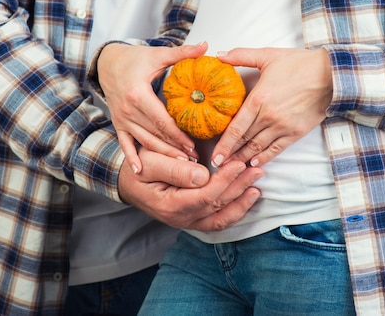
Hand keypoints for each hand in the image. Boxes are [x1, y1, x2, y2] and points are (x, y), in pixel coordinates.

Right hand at [97, 42, 207, 172]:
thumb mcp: (158, 55)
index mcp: (138, 94)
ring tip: (180, 165)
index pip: (161, 120)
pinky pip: (124, 143)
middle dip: (174, 149)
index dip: (177, 135)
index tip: (192, 145)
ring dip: (161, 155)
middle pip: (154, 134)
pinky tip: (140, 171)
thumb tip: (206, 46)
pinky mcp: (118, 123)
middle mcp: (128, 110)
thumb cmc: (135, 59)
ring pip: (143, 141)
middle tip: (193, 160)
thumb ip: (183, 53)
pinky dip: (131, 157)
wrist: (107, 62)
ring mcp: (122, 118)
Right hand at [118, 147, 263, 230]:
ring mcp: (188, 222)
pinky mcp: (193, 220)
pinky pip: (218, 221)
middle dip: (239, 187)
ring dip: (242, 202)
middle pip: (217, 205)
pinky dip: (236, 210)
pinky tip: (248, 197)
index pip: (205, 195)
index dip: (225, 180)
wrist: (128, 183)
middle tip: (256, 169)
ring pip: (221, 218)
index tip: (238, 163)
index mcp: (170, 205)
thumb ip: (174, 169)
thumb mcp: (149, 162)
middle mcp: (181, 219)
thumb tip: (202, 175)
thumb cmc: (138, 168)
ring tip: (257, 185)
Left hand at [211, 47, 332, 167]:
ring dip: (244, 159)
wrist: (331, 74)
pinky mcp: (296, 132)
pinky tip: (254, 163)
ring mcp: (283, 126)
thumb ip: (241, 56)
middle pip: (244, 140)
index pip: (236, 128)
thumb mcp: (268, 55)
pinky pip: (276, 149)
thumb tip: (219, 55)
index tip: (214, 156)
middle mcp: (268, 116)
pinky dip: (264, 158)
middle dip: (230, 155)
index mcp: (258, 99)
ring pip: (258, 148)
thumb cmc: (299, 63)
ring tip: (232, 168)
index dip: (223, 144)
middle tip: (217, 165)